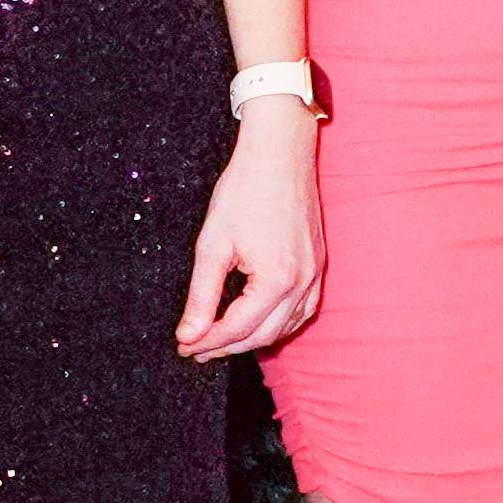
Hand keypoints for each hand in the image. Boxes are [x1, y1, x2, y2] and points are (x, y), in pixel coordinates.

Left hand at [175, 105, 322, 358]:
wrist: (279, 155)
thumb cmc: (244, 191)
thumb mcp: (213, 245)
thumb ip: (201, 296)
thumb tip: (188, 335)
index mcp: (275, 280)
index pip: (237, 328)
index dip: (206, 341)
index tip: (184, 346)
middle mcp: (301, 283)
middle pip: (262, 335)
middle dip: (227, 346)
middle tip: (196, 346)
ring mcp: (315, 275)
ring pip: (285, 327)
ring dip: (253, 338)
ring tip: (221, 338)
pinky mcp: (318, 265)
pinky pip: (302, 310)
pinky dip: (280, 323)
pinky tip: (260, 322)